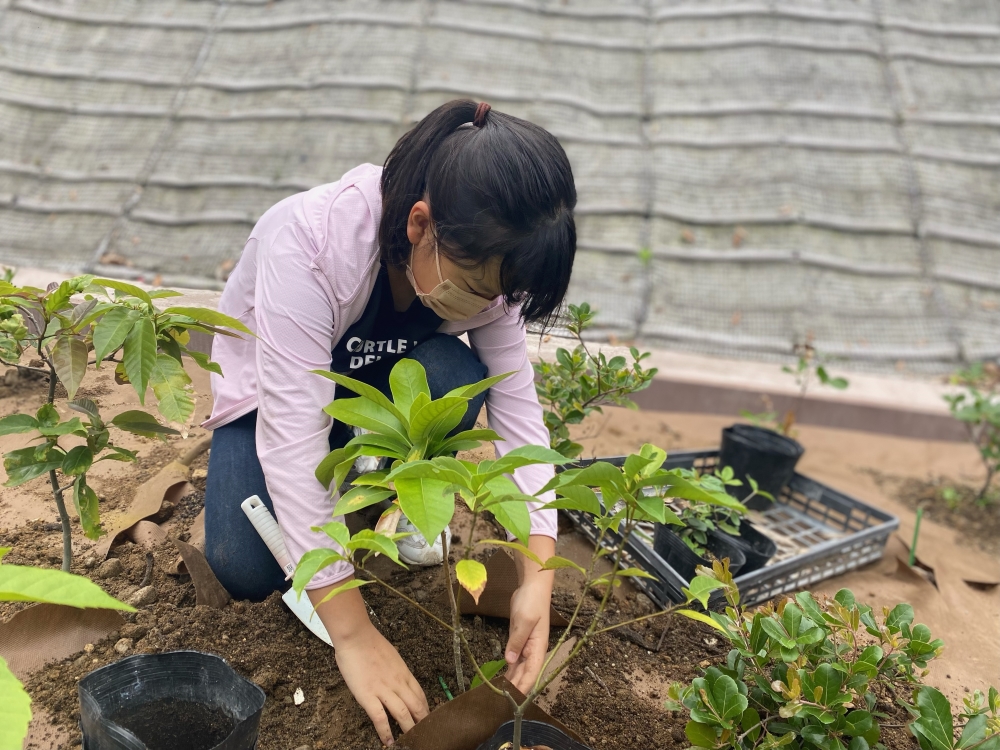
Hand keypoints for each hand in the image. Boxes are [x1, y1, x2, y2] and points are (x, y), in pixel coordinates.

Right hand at [309, 581, 427, 745]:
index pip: (420, 695)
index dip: (425, 709)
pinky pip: (380, 717)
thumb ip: (397, 671)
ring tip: (411, 742)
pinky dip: (386, 732)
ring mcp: (384, 690)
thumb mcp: (392, 656)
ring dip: (409, 730)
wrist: (356, 636)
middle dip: (422, 723)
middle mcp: (398, 683)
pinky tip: (388, 741)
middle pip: (416, 706)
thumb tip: (399, 681)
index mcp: (404, 673)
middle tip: (425, 735)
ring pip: (403, 714)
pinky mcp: (368, 695)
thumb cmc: (371, 643)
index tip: (428, 719)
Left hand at [504, 577, 551, 692]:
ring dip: (512, 680)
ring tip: (501, 695)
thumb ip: (517, 641)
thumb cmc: (532, 602)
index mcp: (539, 647)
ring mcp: (526, 645)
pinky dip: (509, 669)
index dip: (524, 686)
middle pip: (526, 673)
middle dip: (517, 687)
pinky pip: (514, 658)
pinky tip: (503, 678)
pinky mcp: (518, 640)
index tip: (515, 699)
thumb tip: (510, 661)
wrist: (532, 586)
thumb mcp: (524, 621)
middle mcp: (534, 649)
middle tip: (503, 702)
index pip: (532, 672)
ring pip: (519, 668)